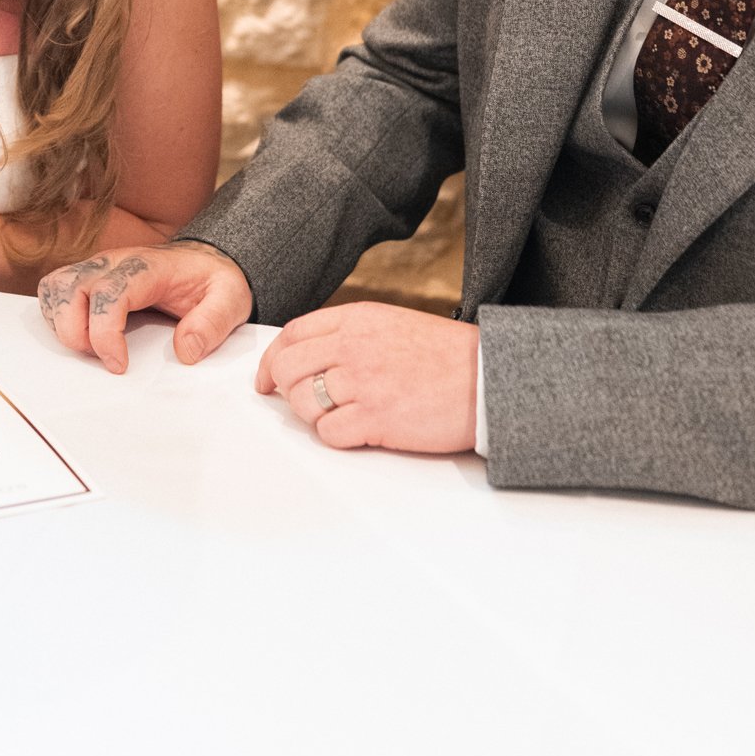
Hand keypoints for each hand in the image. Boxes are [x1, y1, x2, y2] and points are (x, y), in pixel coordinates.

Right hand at [37, 242, 252, 374]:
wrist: (205, 261)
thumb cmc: (212, 281)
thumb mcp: (230, 299)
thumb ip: (212, 323)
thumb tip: (185, 351)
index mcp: (148, 266)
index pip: (110, 293)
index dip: (105, 333)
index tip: (118, 365)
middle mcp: (115, 262)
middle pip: (70, 288)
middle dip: (74, 331)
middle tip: (99, 358)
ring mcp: (97, 267)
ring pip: (55, 287)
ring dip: (61, 322)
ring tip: (88, 348)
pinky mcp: (88, 276)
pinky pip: (54, 290)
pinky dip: (57, 315)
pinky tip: (81, 334)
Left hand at [255, 302, 478, 453]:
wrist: (487, 378)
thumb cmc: (445, 356)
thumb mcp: (392, 324)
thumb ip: (349, 334)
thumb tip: (306, 359)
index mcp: (357, 318)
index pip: (292, 334)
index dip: (271, 360)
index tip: (267, 379)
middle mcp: (353, 345)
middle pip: (286, 368)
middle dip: (284, 390)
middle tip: (300, 403)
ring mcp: (362, 381)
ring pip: (302, 402)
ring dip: (313, 415)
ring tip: (342, 416)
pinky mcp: (375, 417)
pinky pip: (329, 433)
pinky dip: (337, 437)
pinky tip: (360, 430)